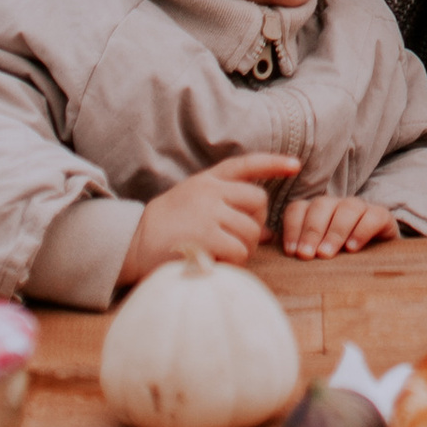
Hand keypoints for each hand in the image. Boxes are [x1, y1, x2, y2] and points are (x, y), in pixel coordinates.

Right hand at [120, 153, 298, 281]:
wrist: (131, 244)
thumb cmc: (165, 227)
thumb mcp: (194, 206)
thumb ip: (227, 211)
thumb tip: (266, 233)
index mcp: (207, 180)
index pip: (246, 164)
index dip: (273, 163)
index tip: (295, 165)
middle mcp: (210, 191)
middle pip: (257, 202)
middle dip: (255, 224)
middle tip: (238, 239)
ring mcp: (208, 212)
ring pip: (251, 231)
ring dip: (245, 248)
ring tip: (224, 254)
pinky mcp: (206, 236)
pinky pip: (239, 251)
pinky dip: (234, 262)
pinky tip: (216, 262)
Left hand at [278, 191, 401, 260]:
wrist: (377, 261)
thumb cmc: (338, 260)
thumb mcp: (316, 255)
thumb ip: (297, 252)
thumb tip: (272, 257)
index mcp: (315, 212)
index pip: (298, 208)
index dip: (292, 228)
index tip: (291, 252)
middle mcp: (336, 205)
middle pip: (320, 206)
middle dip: (311, 231)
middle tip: (306, 255)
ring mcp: (360, 208)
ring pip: (346, 208)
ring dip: (334, 232)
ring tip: (326, 254)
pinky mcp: (382, 216)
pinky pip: (372, 216)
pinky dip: (361, 231)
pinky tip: (352, 249)